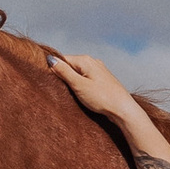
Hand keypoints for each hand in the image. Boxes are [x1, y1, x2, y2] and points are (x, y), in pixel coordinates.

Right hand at [47, 50, 169, 168]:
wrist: (123, 109)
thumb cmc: (102, 97)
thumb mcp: (78, 85)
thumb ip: (64, 72)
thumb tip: (50, 59)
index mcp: (85, 60)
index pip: (62, 59)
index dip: (53, 69)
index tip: (46, 80)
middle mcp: (92, 62)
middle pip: (69, 66)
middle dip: (62, 76)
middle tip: (57, 89)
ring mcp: (98, 71)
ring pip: (77, 73)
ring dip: (71, 82)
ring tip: (68, 93)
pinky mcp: (101, 80)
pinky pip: (85, 79)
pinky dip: (79, 85)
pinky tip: (79, 94)